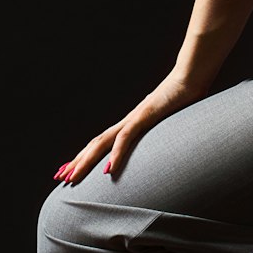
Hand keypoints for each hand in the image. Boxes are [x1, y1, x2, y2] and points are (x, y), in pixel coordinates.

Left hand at [52, 71, 202, 185]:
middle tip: (60, 177)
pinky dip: (117, 155)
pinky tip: (108, 170)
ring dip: (86, 160)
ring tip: (72, 176)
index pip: (103, 142)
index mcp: (132, 123)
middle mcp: (128, 121)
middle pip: (96, 143)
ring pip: (104, 142)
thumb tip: (168, 148)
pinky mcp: (146, 116)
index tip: (72, 169)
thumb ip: (164, 134)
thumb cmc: (185, 98)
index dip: (86, 156)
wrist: (192, 76)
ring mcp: (135, 117)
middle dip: (78, 161)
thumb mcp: (172, 123)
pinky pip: (127, 138)